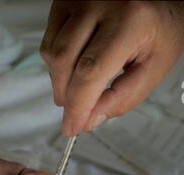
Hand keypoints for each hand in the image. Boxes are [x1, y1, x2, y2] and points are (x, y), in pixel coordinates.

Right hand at [40, 1, 183, 135]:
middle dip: (67, 97)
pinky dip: (57, 63)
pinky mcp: (66, 0)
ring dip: (60, 81)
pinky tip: (74, 66)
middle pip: (64, 63)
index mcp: (131, 20)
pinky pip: (49, 41)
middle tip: (76, 112)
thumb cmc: (160, 28)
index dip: (77, 106)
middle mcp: (101, 3)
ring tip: (80, 87)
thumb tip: (90, 118)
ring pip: (52, 53)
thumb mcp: (154, 68)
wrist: (160, 0)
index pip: (90, 72)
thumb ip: (123, 97)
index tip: (72, 127)